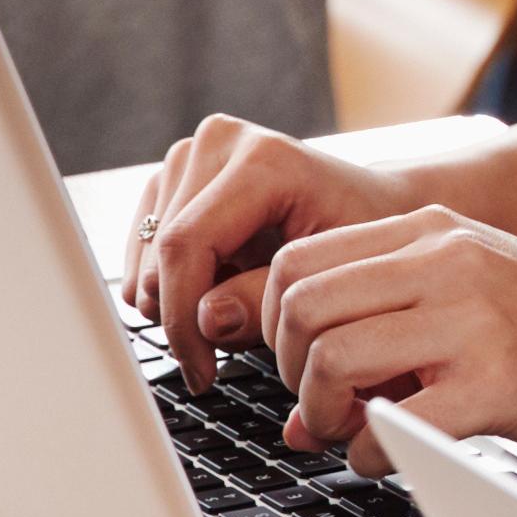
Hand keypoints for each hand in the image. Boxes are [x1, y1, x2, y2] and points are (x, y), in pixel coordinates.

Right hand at [124, 113, 431, 370]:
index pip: (187, 244)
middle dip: (180, 317)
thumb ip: (265, 302)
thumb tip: (208, 320)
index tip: (201, 373)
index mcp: (262, 159)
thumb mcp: (330, 279)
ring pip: (146, 254)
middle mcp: (219, 143)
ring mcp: (193, 154)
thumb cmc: (364, 241)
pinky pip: (143, 248)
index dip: (182, 318)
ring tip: (230, 310)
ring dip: (176, 300)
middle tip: (214, 357)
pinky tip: (216, 288)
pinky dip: (169, 283)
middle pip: (160, 251)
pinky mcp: (174, 175)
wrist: (373, 206)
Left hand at [258, 206, 516, 464]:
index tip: (300, 363)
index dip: (276, 325)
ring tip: (352, 432)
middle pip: (302, 308)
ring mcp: (472, 320)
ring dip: (323, 414)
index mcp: (431, 231)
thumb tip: (299, 414)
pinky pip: (391, 424)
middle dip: (291, 372)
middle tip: (321, 407)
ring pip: (334, 358)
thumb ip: (387, 324)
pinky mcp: (497, 382)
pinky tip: (392, 457)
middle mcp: (446, 262)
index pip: (298, 262)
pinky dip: (370, 454)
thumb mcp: (470, 289)